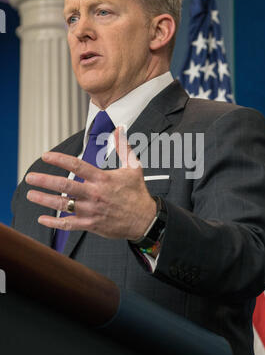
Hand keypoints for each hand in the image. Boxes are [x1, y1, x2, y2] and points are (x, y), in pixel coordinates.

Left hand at [25, 127, 156, 239]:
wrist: (145, 219)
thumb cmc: (138, 193)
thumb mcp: (134, 167)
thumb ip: (124, 148)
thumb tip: (119, 130)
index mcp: (102, 179)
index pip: (77, 165)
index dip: (59, 159)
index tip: (46, 156)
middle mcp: (94, 194)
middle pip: (64, 185)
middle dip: (44, 180)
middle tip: (30, 177)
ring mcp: (91, 210)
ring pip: (63, 204)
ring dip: (44, 199)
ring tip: (31, 194)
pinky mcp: (91, 224)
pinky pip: (69, 224)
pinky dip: (54, 222)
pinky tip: (43, 219)